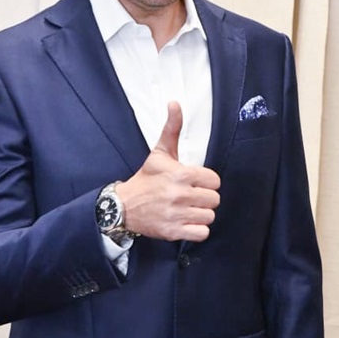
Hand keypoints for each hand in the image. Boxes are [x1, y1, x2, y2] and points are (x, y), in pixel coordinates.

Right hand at [116, 101, 219, 241]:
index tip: (195, 183)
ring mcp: (177, 214)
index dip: (207, 182)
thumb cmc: (146, 179)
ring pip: (209, 217)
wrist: (124, 205)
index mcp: (181, 174)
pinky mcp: (174, 231)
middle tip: (191, 197)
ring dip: (201, 214)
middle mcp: (180, 195)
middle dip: (204, 199)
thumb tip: (175, 103)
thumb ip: (172, 128)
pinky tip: (187, 222)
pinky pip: (202, 234)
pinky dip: (197, 230)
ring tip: (188, 209)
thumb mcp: (160, 153)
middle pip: (214, 200)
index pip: (214, 181)